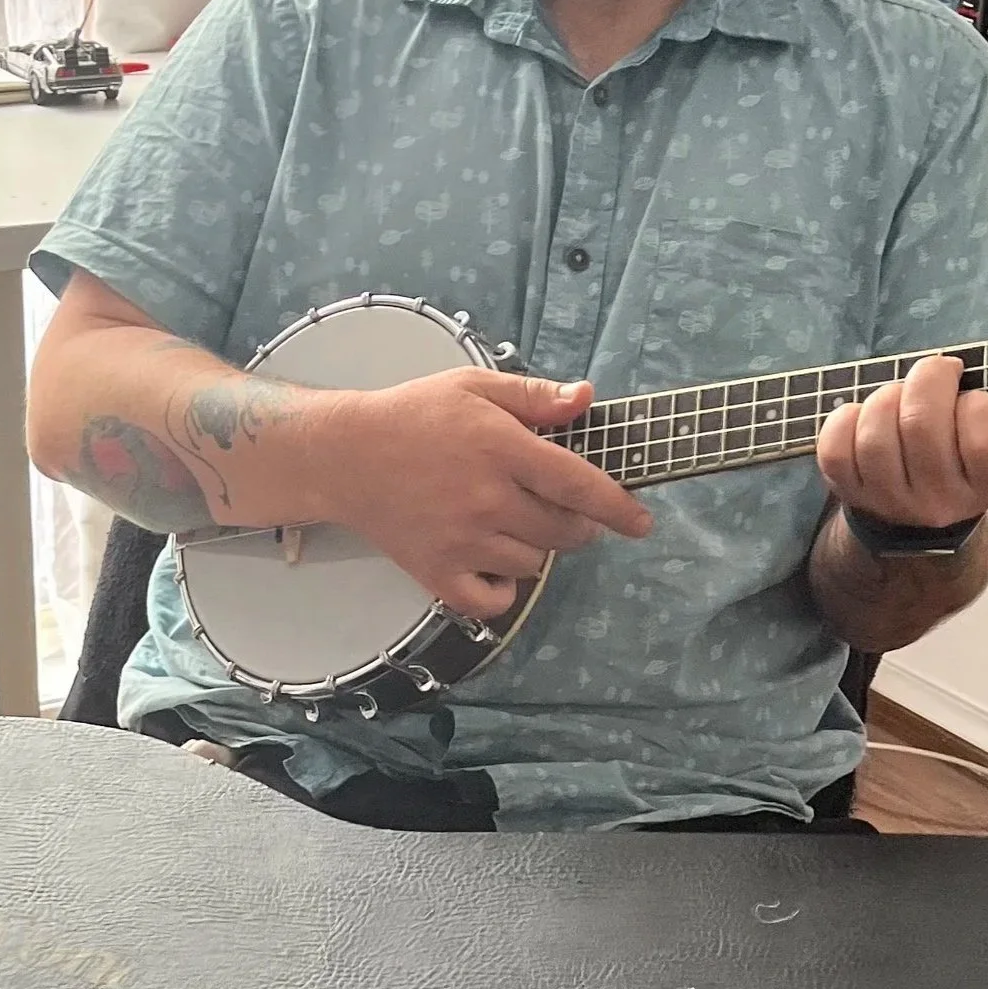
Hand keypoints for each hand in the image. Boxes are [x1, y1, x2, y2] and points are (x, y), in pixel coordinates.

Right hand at [311, 368, 651, 619]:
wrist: (345, 456)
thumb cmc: (413, 416)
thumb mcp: (474, 386)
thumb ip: (533, 396)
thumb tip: (586, 399)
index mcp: (500, 449)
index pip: (579, 485)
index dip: (619, 507)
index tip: (642, 521)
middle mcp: (486, 500)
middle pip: (564, 532)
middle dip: (578, 524)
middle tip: (560, 509)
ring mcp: (462, 541)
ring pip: (533, 564)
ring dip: (536, 548)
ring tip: (511, 522)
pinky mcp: (437, 573)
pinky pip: (494, 601)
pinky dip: (504, 589)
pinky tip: (493, 562)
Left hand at [816, 282, 987, 529]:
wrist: (918, 507)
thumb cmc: (962, 442)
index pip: (987, 430)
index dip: (976, 401)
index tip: (976, 397)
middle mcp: (949, 497)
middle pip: (922, 421)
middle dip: (924, 381)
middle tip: (932, 379)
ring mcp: (896, 501)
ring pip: (877, 431)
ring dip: (884, 398)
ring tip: (900, 401)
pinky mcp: (851, 494)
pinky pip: (836, 446)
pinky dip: (846, 419)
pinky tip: (865, 419)